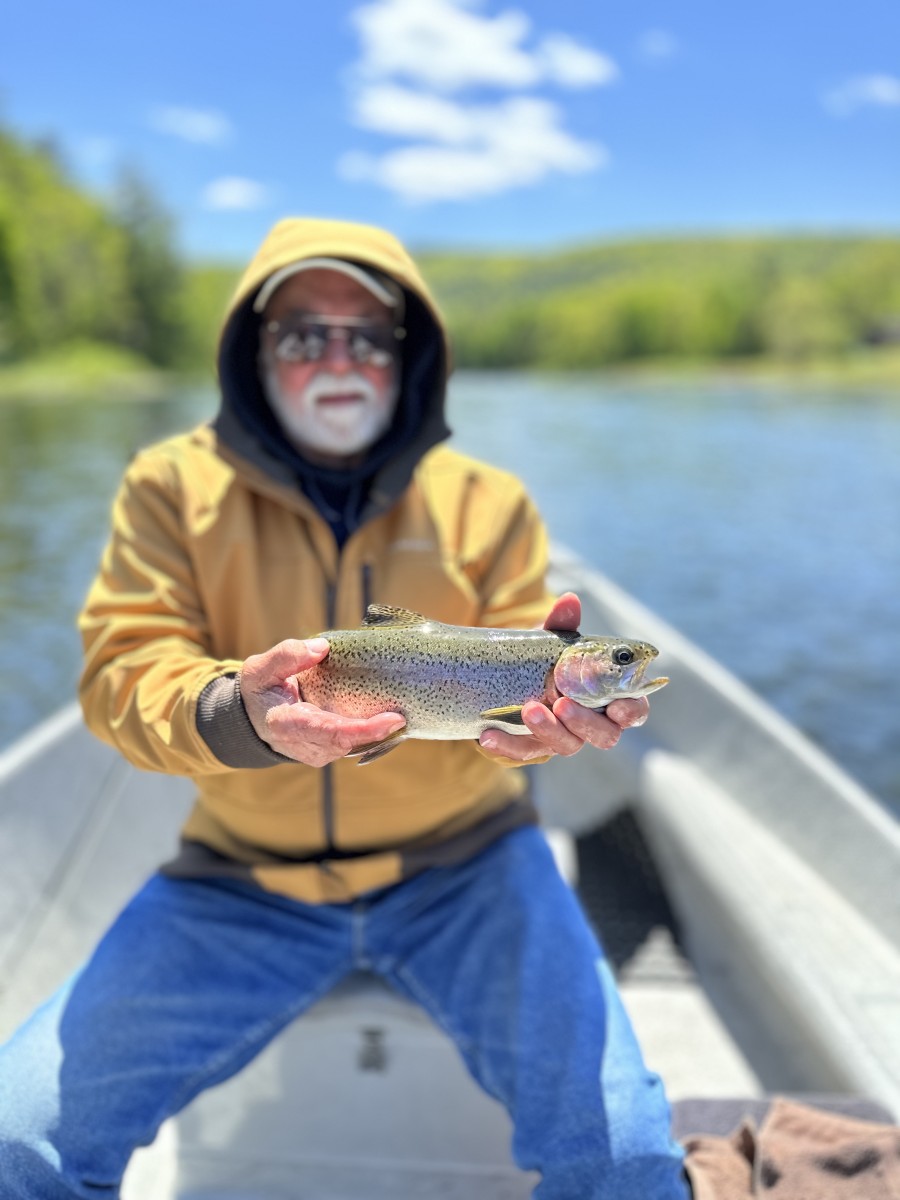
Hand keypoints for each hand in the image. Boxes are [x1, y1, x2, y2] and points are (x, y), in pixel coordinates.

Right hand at [240, 638, 405, 766]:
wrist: (252, 718)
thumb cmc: (260, 690)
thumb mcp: (260, 668)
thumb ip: (286, 656)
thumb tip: (323, 647)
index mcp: (287, 725)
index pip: (331, 732)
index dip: (364, 729)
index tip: (393, 719)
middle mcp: (303, 745)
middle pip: (348, 742)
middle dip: (379, 731)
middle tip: (405, 712)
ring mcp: (316, 753)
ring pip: (354, 747)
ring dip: (378, 733)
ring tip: (401, 712)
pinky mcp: (327, 752)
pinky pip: (353, 745)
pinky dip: (371, 733)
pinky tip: (387, 716)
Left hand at [478, 592, 649, 763]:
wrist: (504, 676)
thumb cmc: (543, 659)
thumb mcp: (551, 640)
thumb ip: (562, 624)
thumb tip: (568, 601)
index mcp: (606, 697)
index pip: (632, 711)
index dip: (631, 711)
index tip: (618, 706)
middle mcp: (590, 722)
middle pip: (604, 735)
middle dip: (585, 722)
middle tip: (562, 703)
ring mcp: (563, 737)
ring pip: (567, 745)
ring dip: (548, 730)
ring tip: (528, 709)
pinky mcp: (532, 746)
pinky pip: (523, 752)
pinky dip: (507, 746)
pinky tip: (487, 736)